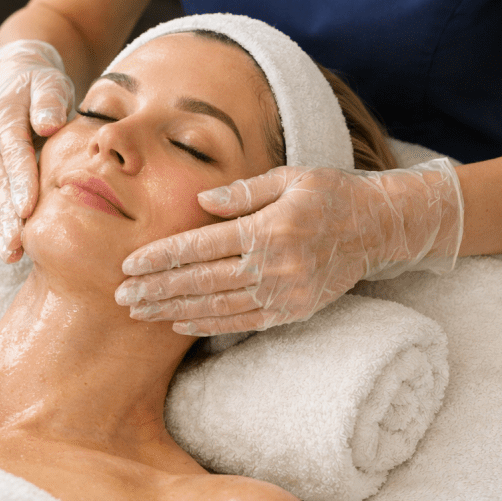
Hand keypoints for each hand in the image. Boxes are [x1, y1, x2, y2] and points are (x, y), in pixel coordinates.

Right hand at [0, 40, 73, 261]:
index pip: (11, 152)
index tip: (27, 207)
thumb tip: (48, 124)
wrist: (14, 84)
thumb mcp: (49, 83)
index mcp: (3, 117)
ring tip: (11, 253)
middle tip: (17, 244)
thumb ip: (49, 101)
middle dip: (5, 214)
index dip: (19, 180)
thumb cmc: (40, 87)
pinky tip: (6, 249)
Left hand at [115, 160, 463, 334]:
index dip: (162, 258)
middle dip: (157, 289)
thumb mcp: (290, 176)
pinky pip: (244, 322)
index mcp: (269, 228)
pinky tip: (181, 323)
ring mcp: (286, 293)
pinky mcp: (295, 310)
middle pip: (202, 281)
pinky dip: (209, 324)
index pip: (202, 247)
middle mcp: (275, 266)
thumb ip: (243, 191)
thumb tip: (200, 202)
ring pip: (218, 307)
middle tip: (120, 295)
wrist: (381, 226)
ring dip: (174, 311)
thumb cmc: (332, 192)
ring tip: (140, 313)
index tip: (129, 264)